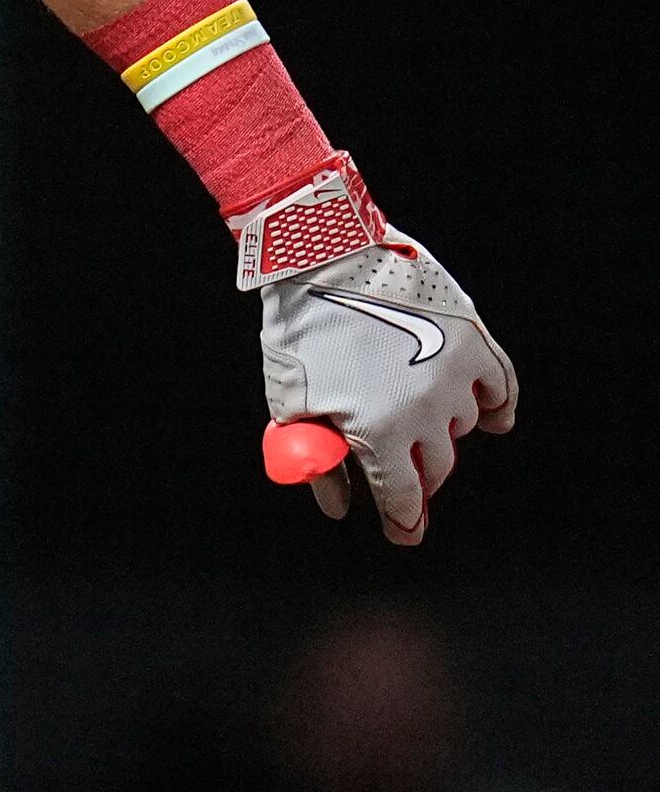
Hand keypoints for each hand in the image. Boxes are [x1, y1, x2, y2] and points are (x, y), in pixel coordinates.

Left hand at [239, 158, 513, 542]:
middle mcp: (427, 411)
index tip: (403, 534)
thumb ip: (319, 460)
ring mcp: (456, 376)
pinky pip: (501, 388)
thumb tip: (339, 504)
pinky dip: (496, 406)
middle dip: (418, 476)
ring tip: (408, 410)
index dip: (403, 522)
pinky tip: (490, 417)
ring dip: (439, 430)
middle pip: (436, 466)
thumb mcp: (290, 402)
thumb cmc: (299, 331)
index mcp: (379, 432)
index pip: (403, 496)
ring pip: (461, 427)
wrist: (324, 257)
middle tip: (402, 473)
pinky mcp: (474, 341)